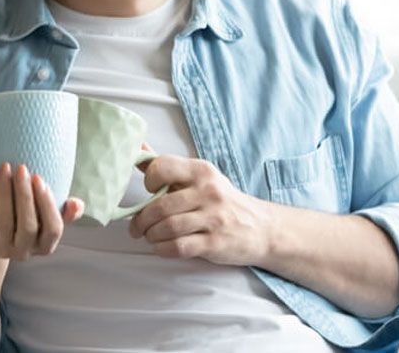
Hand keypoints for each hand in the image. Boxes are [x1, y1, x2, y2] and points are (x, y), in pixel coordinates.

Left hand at [0, 162, 83, 260]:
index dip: (48, 205)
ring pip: (4, 218)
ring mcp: (1, 247)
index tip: (40, 179)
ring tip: (5, 166)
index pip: (53, 229)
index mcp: (45, 246)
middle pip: (28, 225)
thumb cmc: (24, 217)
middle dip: (25, 195)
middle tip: (22, 168)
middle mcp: (24, 251)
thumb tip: (77, 204)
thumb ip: (64, 211)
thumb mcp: (45, 217)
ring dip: (4, 190)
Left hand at [128, 154, 272, 265]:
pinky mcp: (215, 242)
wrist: (262, 228)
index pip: (162, 167)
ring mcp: (214, 217)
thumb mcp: (199, 178)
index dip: (148, 181)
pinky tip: (161, 247)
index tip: (148, 192)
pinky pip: (179, 247)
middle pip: (160, 205)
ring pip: (167, 227)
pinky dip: (162, 249)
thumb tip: (137, 148)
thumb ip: (167, 167)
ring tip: (149, 236)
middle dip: (142, 219)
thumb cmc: (221, 201)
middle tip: (137, 226)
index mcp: (201, 171)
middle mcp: (208, 191)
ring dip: (151, 235)